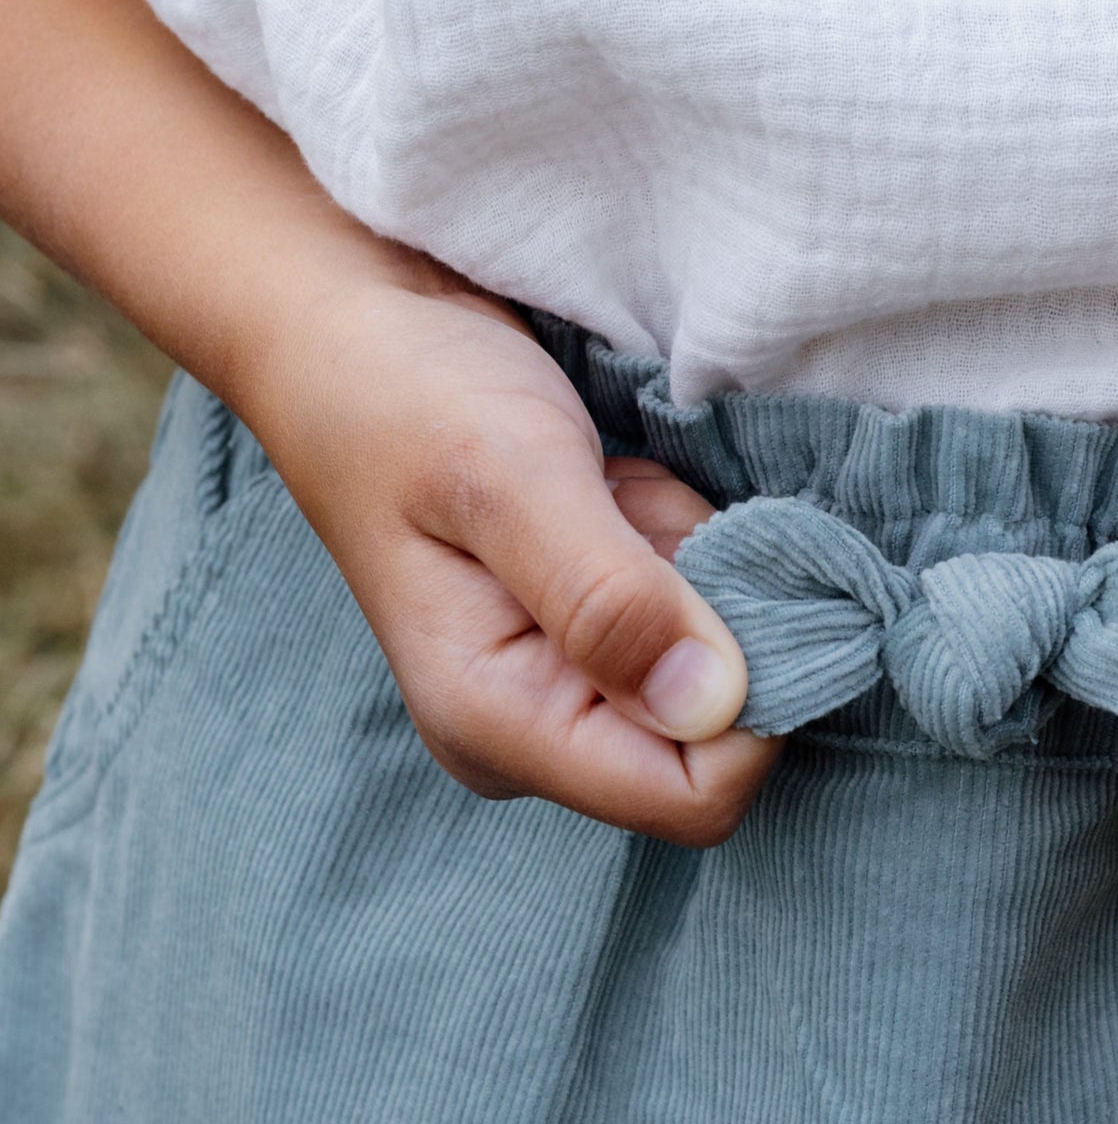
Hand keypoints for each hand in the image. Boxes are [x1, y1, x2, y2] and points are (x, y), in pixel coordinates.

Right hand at [242, 272, 778, 843]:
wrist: (356, 328)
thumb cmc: (409, 393)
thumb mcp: (508, 475)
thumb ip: (605, 596)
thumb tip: (716, 703)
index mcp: (500, 722)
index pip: (691, 795)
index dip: (754, 700)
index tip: (727, 568)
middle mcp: (538, 726)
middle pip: (721, 727)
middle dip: (720, 609)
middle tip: (634, 509)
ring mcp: (565, 678)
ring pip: (722, 654)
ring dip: (700, 558)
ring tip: (610, 485)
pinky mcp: (591, 628)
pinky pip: (699, 603)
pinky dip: (685, 538)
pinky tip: (614, 485)